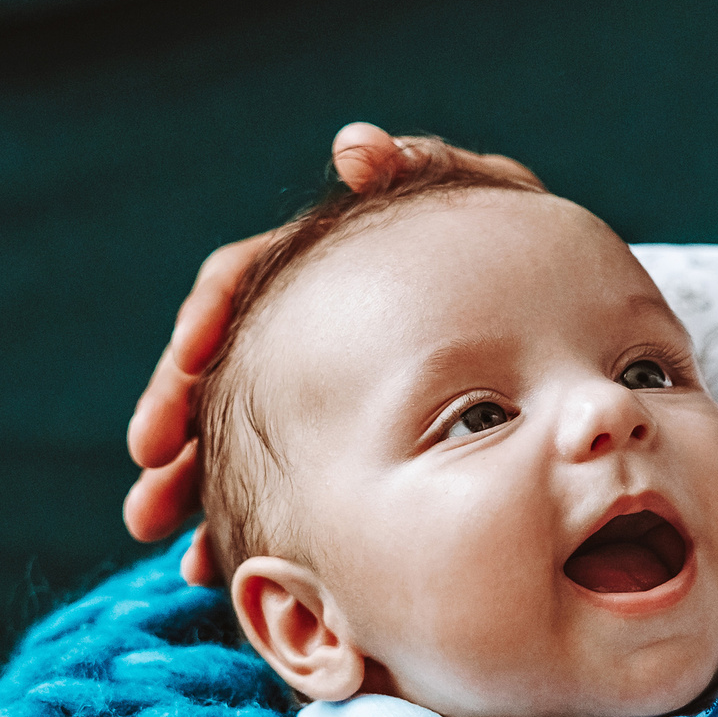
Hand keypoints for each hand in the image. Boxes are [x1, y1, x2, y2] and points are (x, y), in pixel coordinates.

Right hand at [124, 122, 542, 582]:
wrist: (570, 328)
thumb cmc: (522, 254)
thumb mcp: (484, 206)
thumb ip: (422, 173)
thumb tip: (353, 149)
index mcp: (318, 265)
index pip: (239, 284)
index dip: (205, 323)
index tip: (191, 363)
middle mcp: (302, 326)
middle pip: (218, 374)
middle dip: (177, 431)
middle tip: (147, 491)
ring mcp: (317, 386)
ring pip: (238, 437)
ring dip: (194, 488)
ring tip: (166, 540)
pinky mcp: (340, 440)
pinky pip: (285, 482)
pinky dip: (251, 519)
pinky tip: (225, 567)